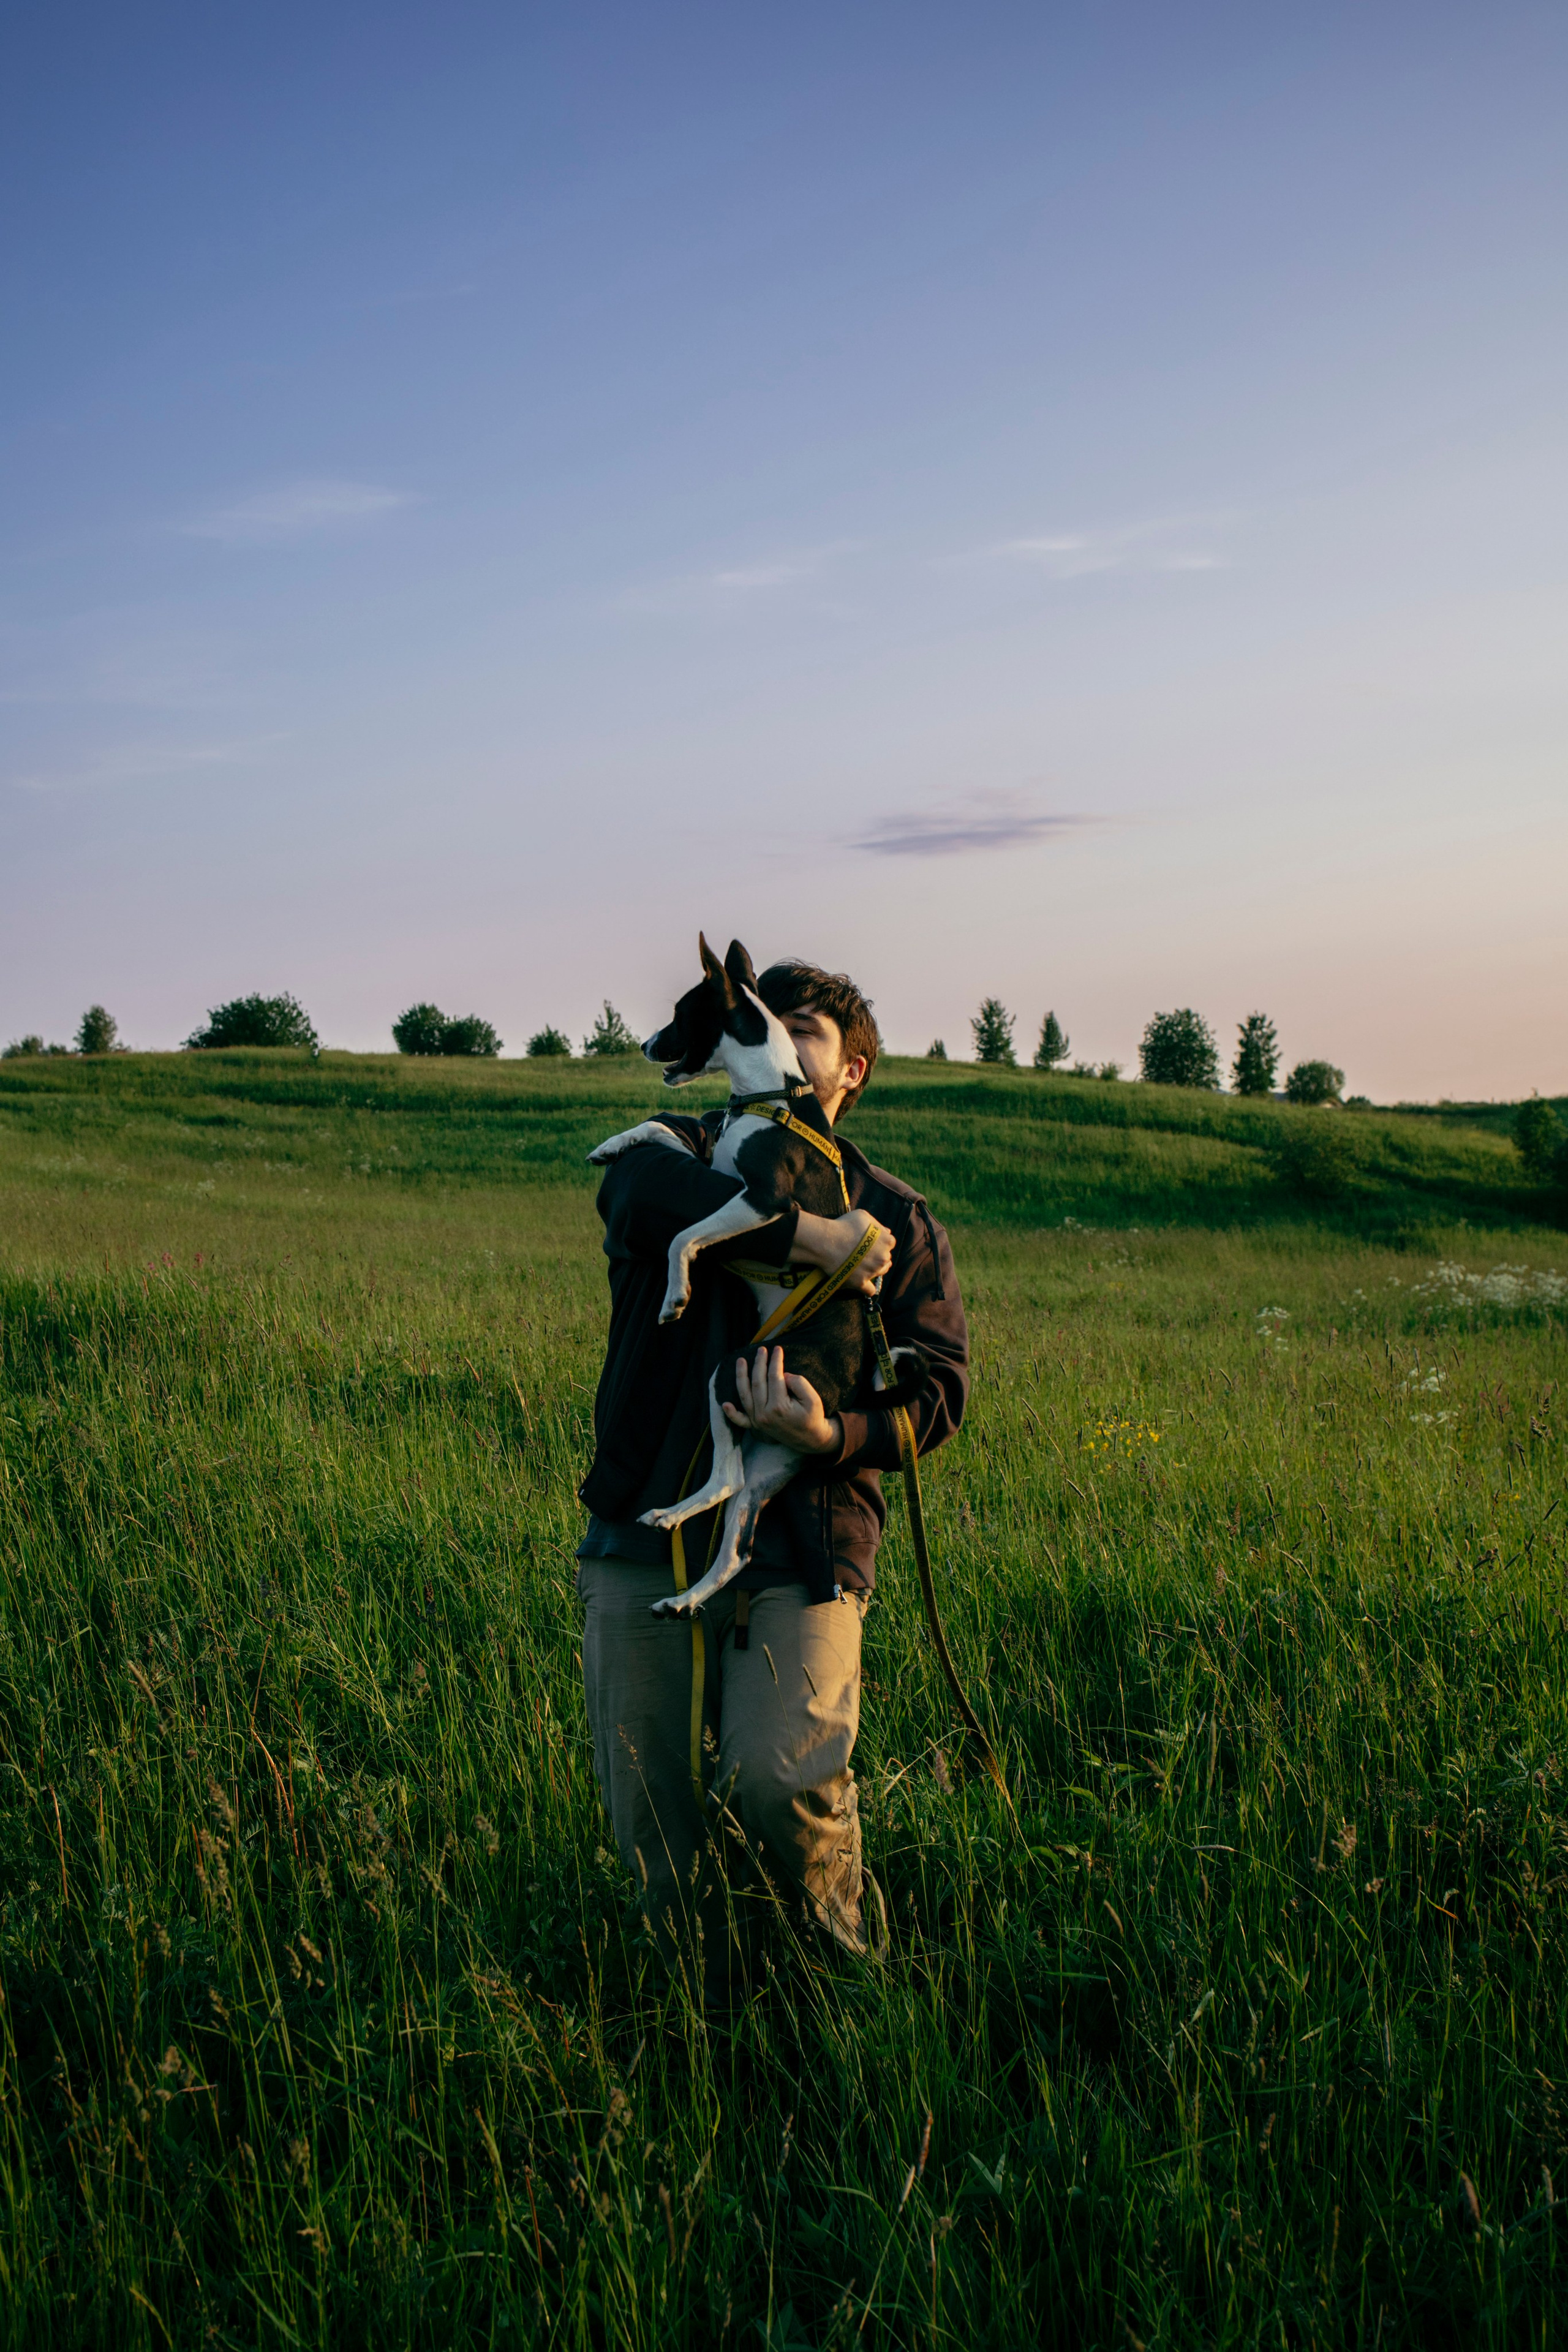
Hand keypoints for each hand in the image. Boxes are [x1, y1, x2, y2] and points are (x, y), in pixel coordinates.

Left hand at [723, 1346, 842, 1456]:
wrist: (811, 1440)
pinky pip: (741, 1420)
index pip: (775, 1377)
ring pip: (745, 1395)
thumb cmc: (813, 1418)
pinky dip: (732, 1414)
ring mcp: (758, 1420)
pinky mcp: (756, 1426)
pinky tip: (725, 1404)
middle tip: (762, 1349)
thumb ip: (799, 1383)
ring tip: (740, 1361)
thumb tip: (783, 1375)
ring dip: (741, 1376)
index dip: (776, 1361)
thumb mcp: (812, 1399)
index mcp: (778, 1407)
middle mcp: (764, 1414)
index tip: (778, 1349)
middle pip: (758, 1382)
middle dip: (759, 1363)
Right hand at [790, 1209, 893, 1295]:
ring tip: (863, 1266)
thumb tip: (886, 1232)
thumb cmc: (844, 1225)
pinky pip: (870, 1291)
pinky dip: (868, 1288)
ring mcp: (873, 1271)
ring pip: (881, 1273)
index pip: (889, 1243)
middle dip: (878, 1256)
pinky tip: (863, 1283)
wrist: (827, 1241)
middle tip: (865, 1253)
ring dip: (875, 1270)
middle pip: (886, 1259)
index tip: (870, 1242)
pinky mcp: (861, 1283)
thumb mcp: (864, 1216)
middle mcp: (884, 1258)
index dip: (880, 1242)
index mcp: (887, 1241)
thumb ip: (878, 1224)